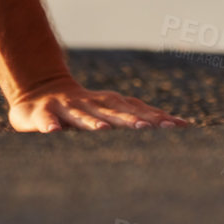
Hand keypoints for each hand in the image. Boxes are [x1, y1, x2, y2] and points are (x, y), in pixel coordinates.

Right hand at [8, 78, 192, 131]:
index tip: (181, 128)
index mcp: (114, 105)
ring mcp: (69, 107)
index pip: (141, 112)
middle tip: (148, 129)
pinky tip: (54, 132)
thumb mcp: (111, 113)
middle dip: (131, 121)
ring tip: (102, 131)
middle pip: (115, 114)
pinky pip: (46, 120)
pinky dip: (50, 125)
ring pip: (82, 116)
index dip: (159, 119)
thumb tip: (182, 126)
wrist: (41, 91)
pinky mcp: (42, 113)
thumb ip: (140, 118)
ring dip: (92, 123)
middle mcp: (94, 104)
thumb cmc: (84, 110)